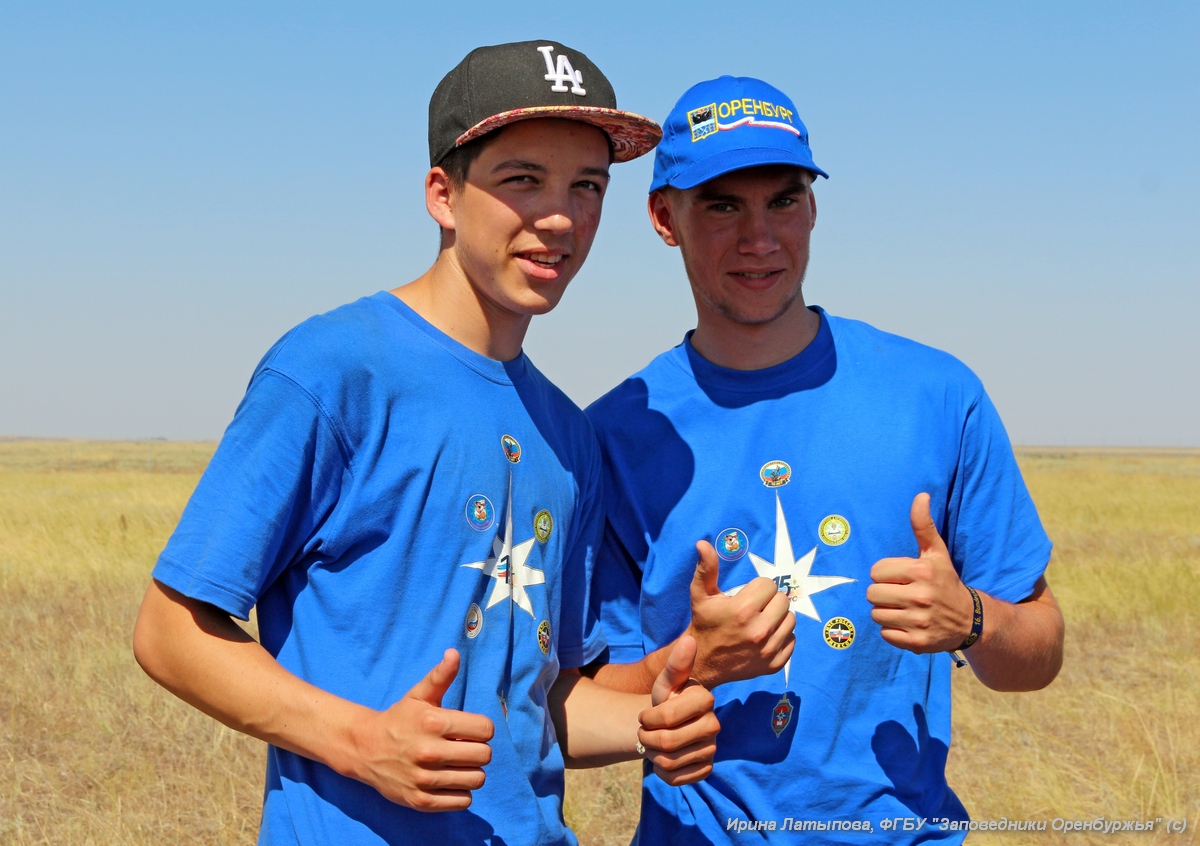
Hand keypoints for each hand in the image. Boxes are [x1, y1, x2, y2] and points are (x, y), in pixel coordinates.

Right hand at [349, 649, 493, 810]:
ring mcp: (424, 779)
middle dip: (479, 750)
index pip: (485, 730)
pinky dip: (462, 793)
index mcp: (433, 722)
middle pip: (484, 756)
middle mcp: (429, 751)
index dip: (482, 729)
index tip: (469, 730)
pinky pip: (462, 802)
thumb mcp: (419, 695)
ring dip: (472, 772)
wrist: (364, 748)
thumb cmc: (399, 719)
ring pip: (476, 780)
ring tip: (458, 765)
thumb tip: (454, 654)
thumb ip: (440, 676)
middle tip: (465, 747)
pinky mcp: (420, 801)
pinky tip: (449, 781)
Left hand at [637, 636, 720, 785]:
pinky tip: (663, 758)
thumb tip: (689, 640)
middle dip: (646, 738)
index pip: (667, 717)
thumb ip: (676, 664)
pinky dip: (662, 771)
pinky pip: (676, 778)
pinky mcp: (706, 769)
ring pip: (669, 762)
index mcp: (705, 700)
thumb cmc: (668, 699)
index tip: (644, 715)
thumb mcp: (666, 682)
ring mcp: (712, 749)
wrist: (671, 723)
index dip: (647, 718)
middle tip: (644, 731)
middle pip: (667, 742)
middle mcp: (714, 725)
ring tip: (654, 743)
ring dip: (652, 754)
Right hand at [684, 541, 794, 686]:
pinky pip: (792, 639)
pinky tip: (765, 637)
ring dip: (778, 617)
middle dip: (769, 601)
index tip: (746, 597)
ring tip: (761, 621)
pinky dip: (782, 637)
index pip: (769, 585)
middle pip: (783, 600)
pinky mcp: (774, 664)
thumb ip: (706, 568)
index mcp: (743, 610)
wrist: (702, 663)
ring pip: (791, 619)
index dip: (757, 588)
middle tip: (754, 608)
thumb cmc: (704, 623)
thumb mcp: (701, 594)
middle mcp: (759, 630)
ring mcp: (768, 650)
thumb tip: (702, 542)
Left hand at [867, 493, 973, 653]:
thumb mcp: (936, 553)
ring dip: (886, 612)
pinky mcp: (917, 643)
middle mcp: (921, 597)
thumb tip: (921, 495)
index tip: (901, 577)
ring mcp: (919, 621)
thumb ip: (923, 525)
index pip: (876, 571)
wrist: (970, 619)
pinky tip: (909, 624)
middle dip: (883, 593)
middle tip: (901, 594)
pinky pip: (885, 634)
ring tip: (905, 609)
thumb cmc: (946, 581)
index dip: (886, 574)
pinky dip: (893, 631)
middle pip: (872, 593)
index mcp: (921, 571)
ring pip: (876, 614)